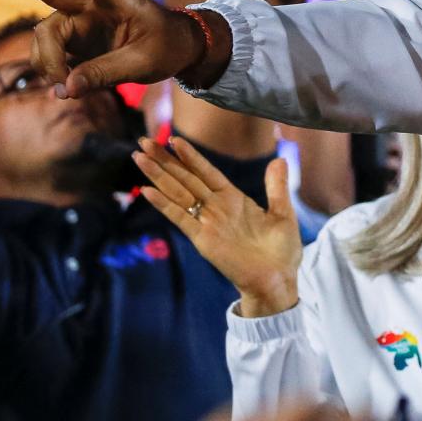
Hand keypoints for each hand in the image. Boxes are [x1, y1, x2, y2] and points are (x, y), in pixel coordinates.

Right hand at [0, 0, 213, 96]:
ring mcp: (77, 19)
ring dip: (45, 61)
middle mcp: (91, 5)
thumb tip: (64, 89)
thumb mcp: (142, 64)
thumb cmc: (163, 47)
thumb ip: (104, 74)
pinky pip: (47, 53)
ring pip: (44, 34)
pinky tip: (60, 86)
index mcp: (119, 0)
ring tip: (60, 88)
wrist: (170, 47)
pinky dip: (48, 70)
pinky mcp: (70, 37)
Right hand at [135, 136, 301, 316]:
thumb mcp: (282, 214)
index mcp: (234, 199)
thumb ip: (276, 187)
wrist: (277, 281)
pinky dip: (164, 204)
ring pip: (178, 193)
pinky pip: (180, 218)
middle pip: (186, 178)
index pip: (207, 172)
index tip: (174, 139)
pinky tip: (147, 191)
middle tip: (144, 141)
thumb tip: (279, 159)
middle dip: (165, 160)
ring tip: (139, 157)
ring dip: (158, 176)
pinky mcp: (203, 239)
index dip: (190, 156)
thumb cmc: (281, 252)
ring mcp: (207, 222)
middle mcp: (216, 208)